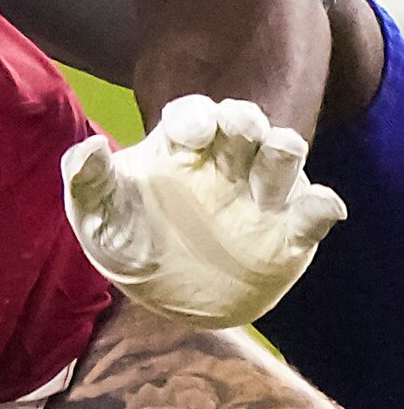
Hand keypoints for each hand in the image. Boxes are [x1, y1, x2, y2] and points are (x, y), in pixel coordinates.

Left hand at [63, 95, 346, 326]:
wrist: (160, 295)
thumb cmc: (126, 239)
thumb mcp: (96, 214)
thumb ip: (87, 179)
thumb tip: (90, 145)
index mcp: (179, 146)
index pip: (194, 113)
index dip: (194, 116)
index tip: (186, 136)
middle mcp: (226, 160)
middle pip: (245, 120)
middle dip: (244, 120)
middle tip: (236, 136)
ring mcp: (261, 192)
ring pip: (286, 151)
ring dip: (282, 154)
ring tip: (263, 186)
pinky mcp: (288, 231)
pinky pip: (316, 209)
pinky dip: (322, 204)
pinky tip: (317, 209)